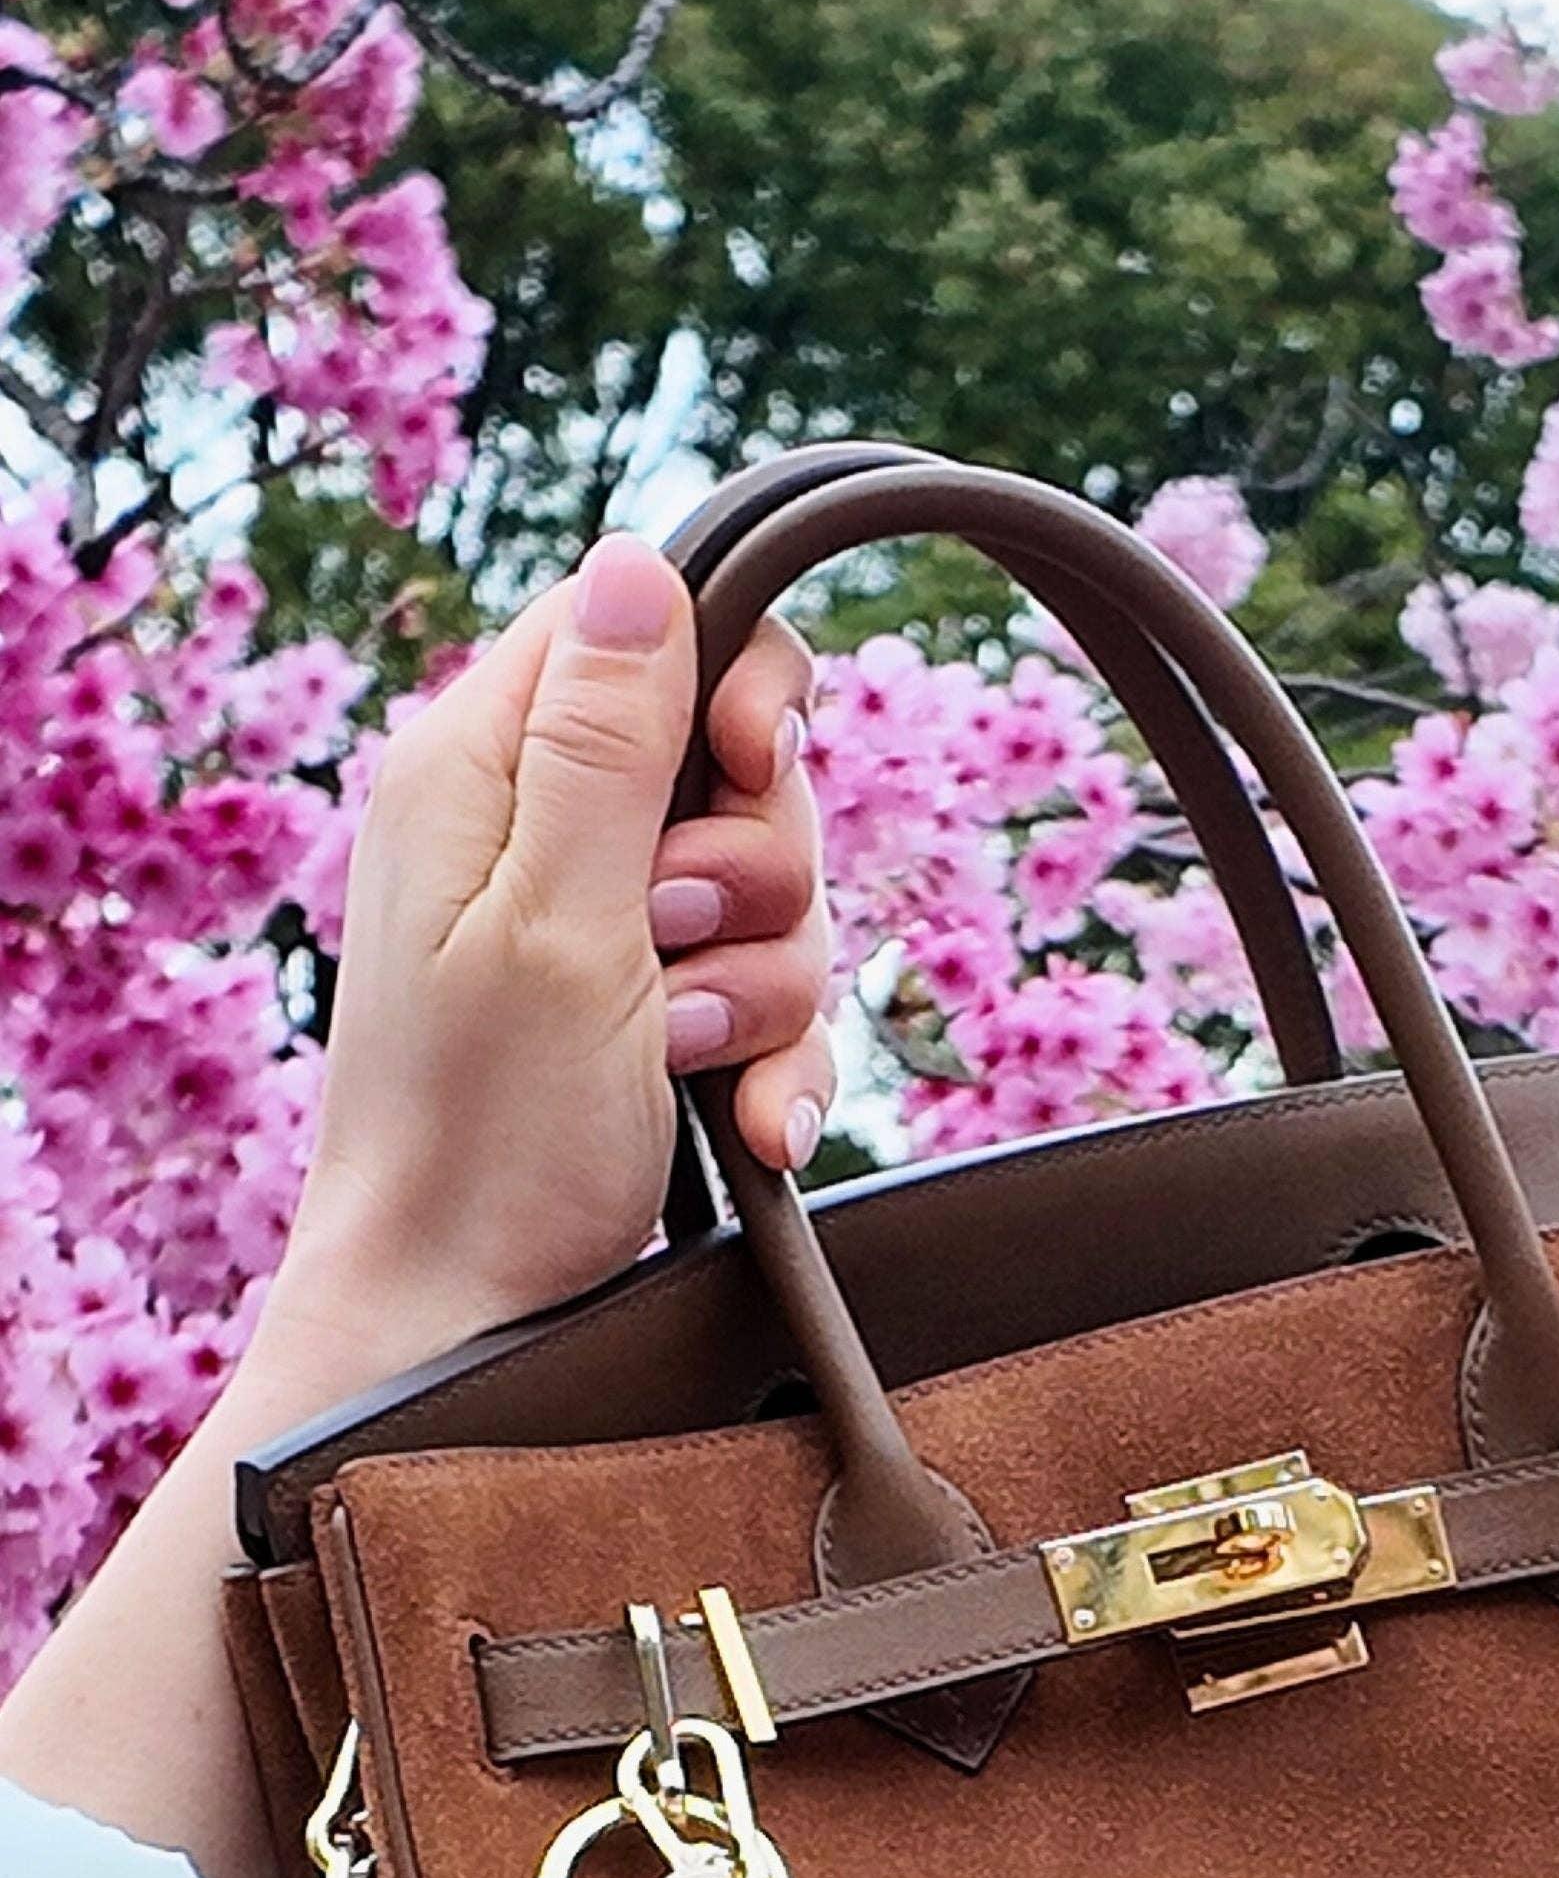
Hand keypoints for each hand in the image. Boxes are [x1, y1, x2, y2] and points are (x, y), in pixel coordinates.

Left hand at [270, 531, 832, 1372]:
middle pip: (737, 766)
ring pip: (775, 892)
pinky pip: (773, 1000)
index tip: (755, 768)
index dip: (735, 683)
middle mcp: (538, 832)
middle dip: (760, 868)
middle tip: (683, 948)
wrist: (462, 1316)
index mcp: (481, 768)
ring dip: (766, 986)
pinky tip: (754, 1126)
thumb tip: (634, 561)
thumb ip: (602, 742)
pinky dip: (777, 1063)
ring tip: (686, 1055)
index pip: (642, 623)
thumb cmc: (484, 1135)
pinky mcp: (651, 1019)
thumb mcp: (556, 920)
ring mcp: (601, 931)